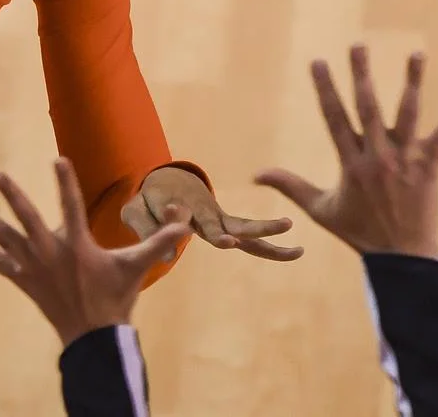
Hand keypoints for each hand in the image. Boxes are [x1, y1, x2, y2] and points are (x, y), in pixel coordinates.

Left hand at [0, 158, 190, 347]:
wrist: (93, 337)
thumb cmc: (116, 299)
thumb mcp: (139, 267)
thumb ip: (161, 240)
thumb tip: (185, 219)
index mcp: (78, 246)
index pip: (71, 206)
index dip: (65, 182)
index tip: (57, 159)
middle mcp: (50, 253)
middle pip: (26, 219)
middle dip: (11, 196)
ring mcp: (32, 267)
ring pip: (1, 236)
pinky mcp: (21, 278)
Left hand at [124, 165, 301, 261]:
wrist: (164, 179)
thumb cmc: (148, 197)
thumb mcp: (138, 210)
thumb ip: (150, 228)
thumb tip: (168, 257)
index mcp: (192, 211)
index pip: (209, 227)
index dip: (217, 235)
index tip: (228, 243)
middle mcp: (212, 215)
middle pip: (240, 225)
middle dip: (263, 228)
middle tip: (287, 225)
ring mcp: (220, 219)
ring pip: (249, 231)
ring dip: (273, 239)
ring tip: (300, 251)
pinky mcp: (224, 224)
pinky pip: (247, 234)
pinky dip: (267, 243)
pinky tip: (290, 252)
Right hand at [254, 46, 437, 259]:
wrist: (402, 256)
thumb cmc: (360, 232)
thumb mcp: (320, 209)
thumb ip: (289, 186)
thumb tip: (255, 174)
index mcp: (350, 164)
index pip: (334, 118)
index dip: (325, 88)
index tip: (318, 61)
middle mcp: (377, 157)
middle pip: (368, 107)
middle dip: (362, 74)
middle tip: (358, 45)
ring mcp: (405, 160)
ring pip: (408, 113)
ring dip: (412, 81)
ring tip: (415, 53)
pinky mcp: (430, 165)